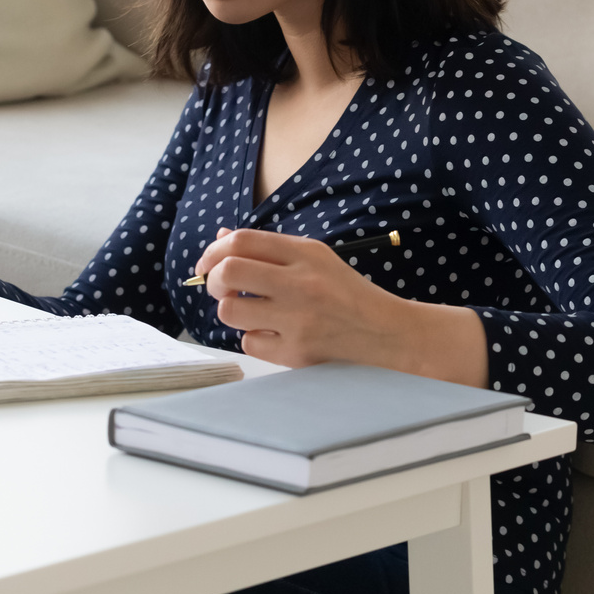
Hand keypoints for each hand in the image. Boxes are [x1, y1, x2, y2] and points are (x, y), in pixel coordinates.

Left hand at [191, 228, 489, 385]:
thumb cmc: (344, 292)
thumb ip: (268, 249)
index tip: (208, 263)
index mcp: (305, 254)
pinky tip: (274, 333)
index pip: (242, 241)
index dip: (214, 250)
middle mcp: (301, 284)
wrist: (385, 333)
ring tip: (250, 310)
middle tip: (220, 287)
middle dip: (214, 279)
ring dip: (231, 310)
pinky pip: (249, 342)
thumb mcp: (314, 258)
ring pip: (230, 311)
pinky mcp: (296, 353)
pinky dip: (254, 337)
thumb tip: (221, 240)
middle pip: (229, 272)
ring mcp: (298, 321)